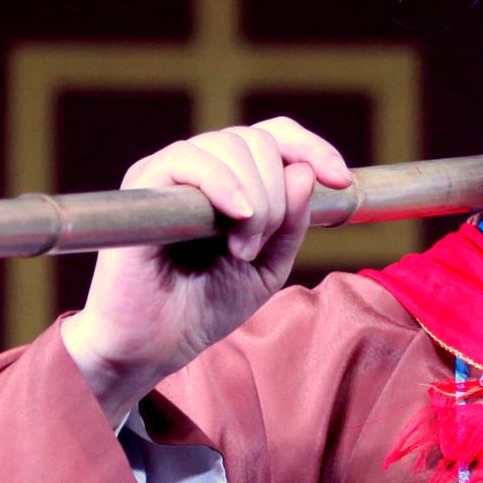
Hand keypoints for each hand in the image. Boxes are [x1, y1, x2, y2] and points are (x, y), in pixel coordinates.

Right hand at [60, 117, 353, 423]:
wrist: (152, 346)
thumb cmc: (202, 307)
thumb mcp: (267, 267)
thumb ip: (291, 224)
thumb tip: (304, 172)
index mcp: (229, 181)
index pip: (273, 136)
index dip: (311, 147)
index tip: (341, 181)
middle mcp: (198, 168)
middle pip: (257, 140)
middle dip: (277, 194)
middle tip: (259, 247)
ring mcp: (168, 173)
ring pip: (230, 146)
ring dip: (256, 199)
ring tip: (241, 250)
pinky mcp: (141, 184)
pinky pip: (188, 160)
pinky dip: (224, 185)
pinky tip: (237, 218)